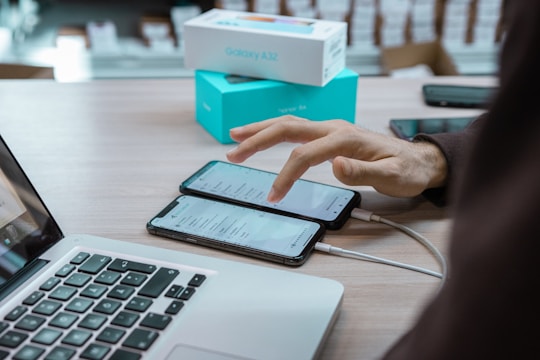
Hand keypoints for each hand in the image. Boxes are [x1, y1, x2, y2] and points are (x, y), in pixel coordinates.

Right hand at [226, 116, 447, 201]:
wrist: (419, 160)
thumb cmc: (406, 170)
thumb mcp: (392, 176)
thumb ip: (363, 171)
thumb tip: (335, 166)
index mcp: (345, 138)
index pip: (304, 154)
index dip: (285, 175)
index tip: (273, 196)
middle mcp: (334, 128)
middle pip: (287, 128)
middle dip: (257, 140)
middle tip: (233, 153)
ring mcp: (331, 129)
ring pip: (288, 124)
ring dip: (261, 131)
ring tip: (236, 137)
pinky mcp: (330, 135)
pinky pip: (296, 130)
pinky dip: (275, 132)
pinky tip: (264, 137)